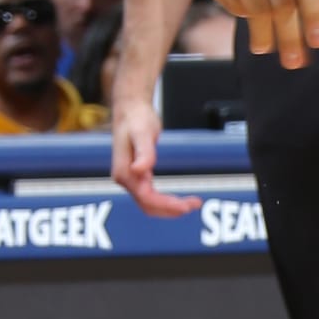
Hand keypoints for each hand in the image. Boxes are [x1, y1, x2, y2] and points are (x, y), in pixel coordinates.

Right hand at [110, 86, 197, 218]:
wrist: (130, 108)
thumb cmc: (136, 118)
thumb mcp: (142, 133)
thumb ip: (143, 152)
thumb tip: (139, 170)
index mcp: (125, 172)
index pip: (146, 198)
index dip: (166, 205)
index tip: (185, 206)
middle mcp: (125, 178)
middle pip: (148, 206)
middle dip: (171, 210)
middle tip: (194, 205)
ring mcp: (131, 178)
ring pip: (149, 204)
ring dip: (170, 208)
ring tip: (192, 203)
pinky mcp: (137, 175)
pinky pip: (151, 196)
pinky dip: (165, 201)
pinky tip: (179, 199)